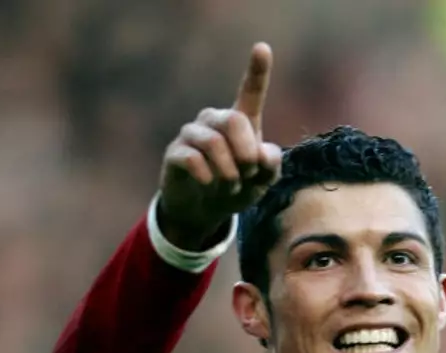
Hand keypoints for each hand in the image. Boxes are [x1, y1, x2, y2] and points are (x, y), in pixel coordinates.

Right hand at [157, 42, 283, 249]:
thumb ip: (270, 166)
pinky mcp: (175, 152)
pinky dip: (208, 177)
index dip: (257, 72)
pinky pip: (192, 159)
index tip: (262, 48)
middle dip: (246, 153)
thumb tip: (263, 152)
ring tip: (231, 187)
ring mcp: (192, 134)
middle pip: (233, 120)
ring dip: (229, 173)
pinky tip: (209, 185)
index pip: (250, 92)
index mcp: (241, 122)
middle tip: (249, 175)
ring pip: (213, 143)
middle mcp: (215, 121)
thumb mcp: (262, 182)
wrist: (204, 210)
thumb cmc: (237, 188)